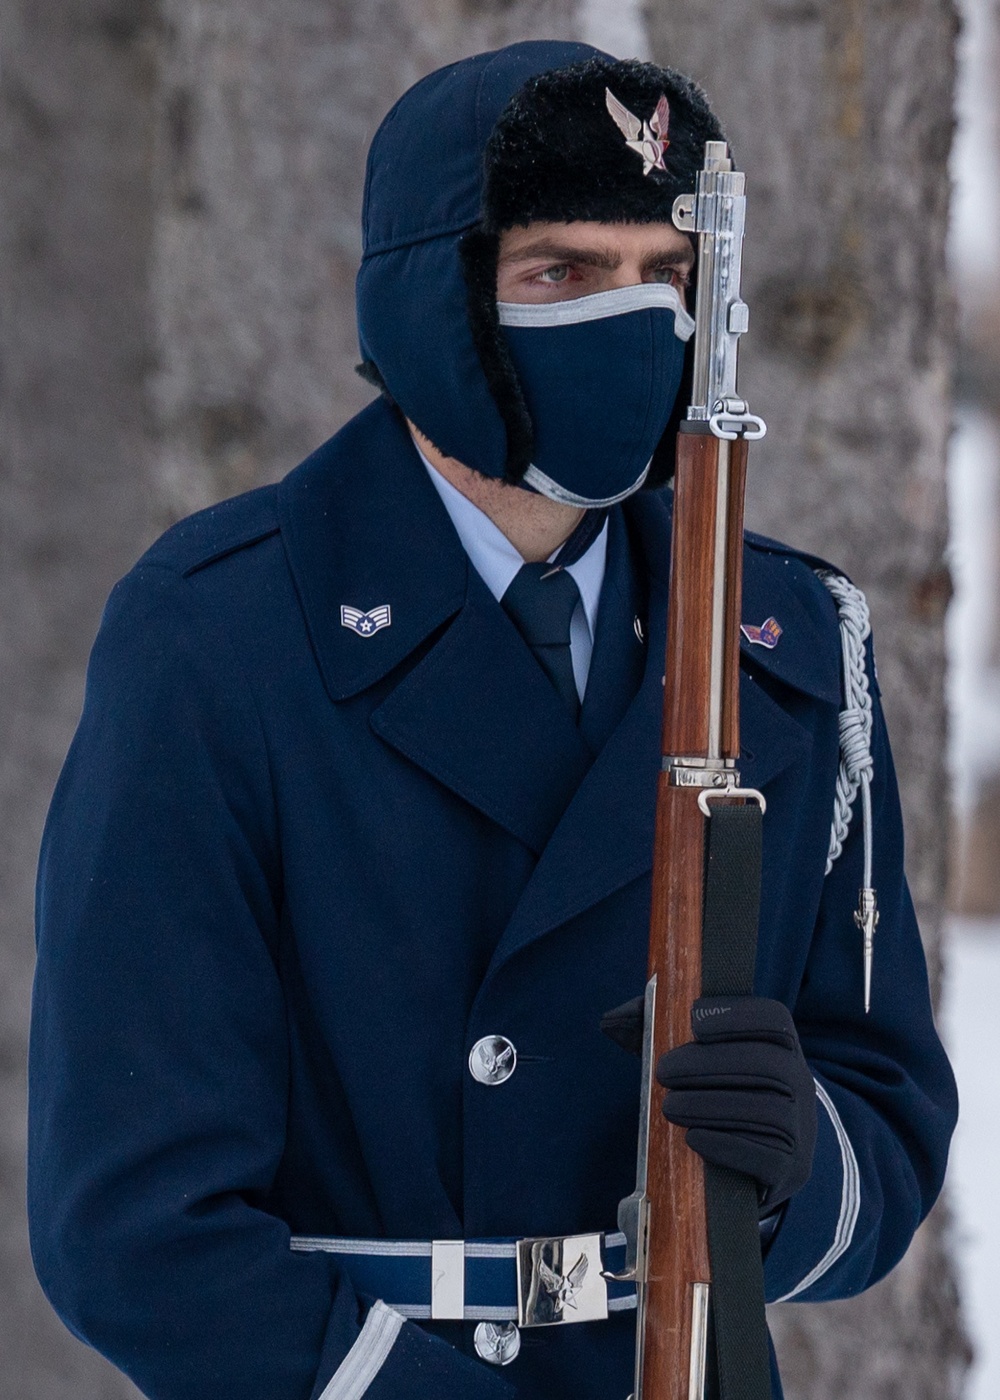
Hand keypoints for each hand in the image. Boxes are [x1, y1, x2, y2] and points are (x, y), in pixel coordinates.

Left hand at [656, 996, 816, 1212]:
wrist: (756, 1166)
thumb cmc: (721, 1098)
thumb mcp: (702, 1062)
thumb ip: (661, 1033)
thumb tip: (613, 1022)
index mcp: (781, 1048)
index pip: (775, 1020)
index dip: (738, 1015)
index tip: (694, 1021)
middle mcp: (801, 1084)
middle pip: (768, 1066)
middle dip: (711, 1065)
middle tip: (663, 1071)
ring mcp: (801, 1129)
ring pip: (768, 1111)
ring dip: (711, 1105)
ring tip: (669, 1108)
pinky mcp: (790, 1168)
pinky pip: (767, 1155)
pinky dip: (726, 1144)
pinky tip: (693, 1138)